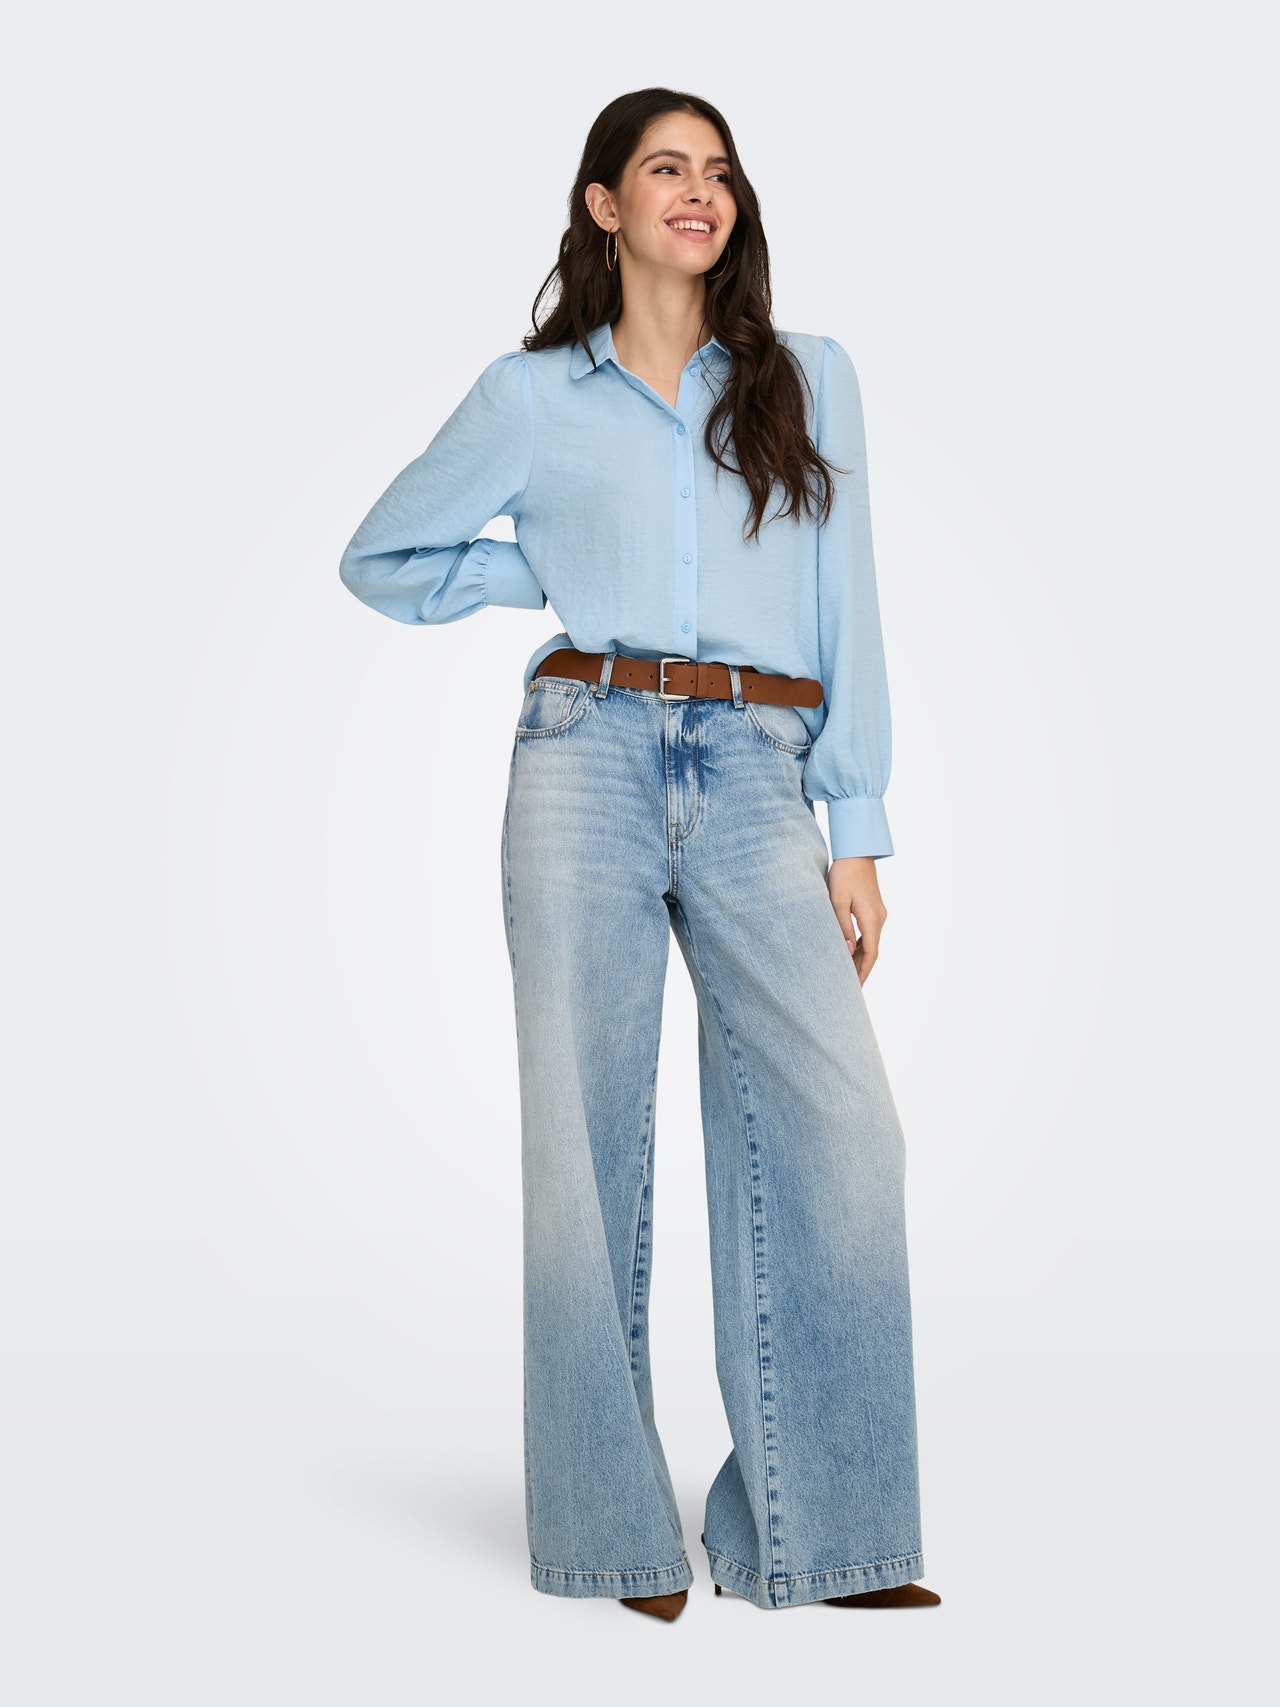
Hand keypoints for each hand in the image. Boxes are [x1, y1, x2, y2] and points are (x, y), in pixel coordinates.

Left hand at [827, 856, 886, 984]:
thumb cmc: (844, 875)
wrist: (857, 853)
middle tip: (848, 986)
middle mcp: (879, 918)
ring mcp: (878, 913)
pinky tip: (850, 952)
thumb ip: (842, 926)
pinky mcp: (874, 909)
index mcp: (871, 919)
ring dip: (860, 958)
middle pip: (872, 951)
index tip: (856, 987)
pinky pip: (869, 933)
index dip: (863, 971)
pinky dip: (861, 945)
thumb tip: (847, 950)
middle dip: (861, 969)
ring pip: (871, 942)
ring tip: (846, 973)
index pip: (871, 953)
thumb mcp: (837, 901)